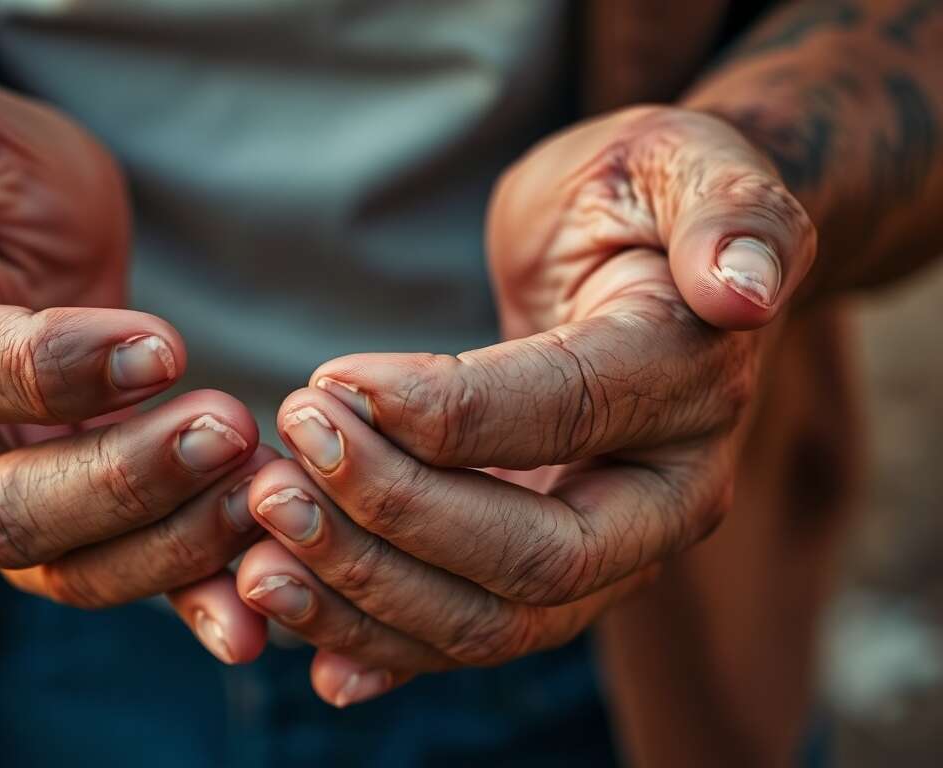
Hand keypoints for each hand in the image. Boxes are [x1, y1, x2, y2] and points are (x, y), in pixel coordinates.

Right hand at [0, 75, 270, 661]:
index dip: (57, 372)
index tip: (166, 346)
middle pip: (6, 512)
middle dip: (125, 483)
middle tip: (231, 430)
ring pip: (70, 568)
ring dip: (173, 545)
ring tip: (267, 493)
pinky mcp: (72, 517)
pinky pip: (122, 577)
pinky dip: (188, 602)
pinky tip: (251, 619)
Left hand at [232, 105, 816, 704]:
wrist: (638, 256)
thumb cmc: (643, 196)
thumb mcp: (685, 162)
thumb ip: (727, 212)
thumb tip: (741, 290)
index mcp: (691, 385)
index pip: (564, 418)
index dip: (444, 417)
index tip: (328, 387)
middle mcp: (664, 495)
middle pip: (534, 560)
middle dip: (392, 524)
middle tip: (276, 479)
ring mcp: (605, 548)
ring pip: (493, 621)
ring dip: (366, 599)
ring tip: (258, 550)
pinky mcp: (542, 568)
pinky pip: (466, 633)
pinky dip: (383, 648)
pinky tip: (307, 651)